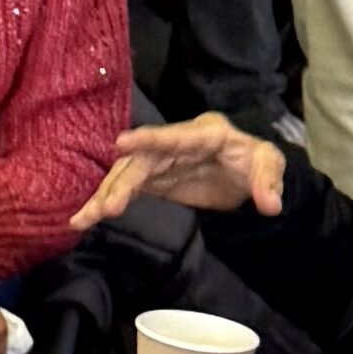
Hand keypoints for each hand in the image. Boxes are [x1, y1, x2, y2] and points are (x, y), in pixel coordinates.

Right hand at [78, 111, 288, 229]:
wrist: (245, 171)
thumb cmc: (255, 160)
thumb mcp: (270, 163)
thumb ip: (269, 181)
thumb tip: (270, 205)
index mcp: (204, 134)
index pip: (175, 137)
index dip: (149, 139)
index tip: (121, 144)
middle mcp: (175, 144)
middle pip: (142, 161)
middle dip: (121, 183)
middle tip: (105, 208)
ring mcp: (161, 161)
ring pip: (127, 176)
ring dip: (105, 196)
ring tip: (82, 219)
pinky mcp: (154, 179)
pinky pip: (127, 190)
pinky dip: (108, 202)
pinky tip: (86, 219)